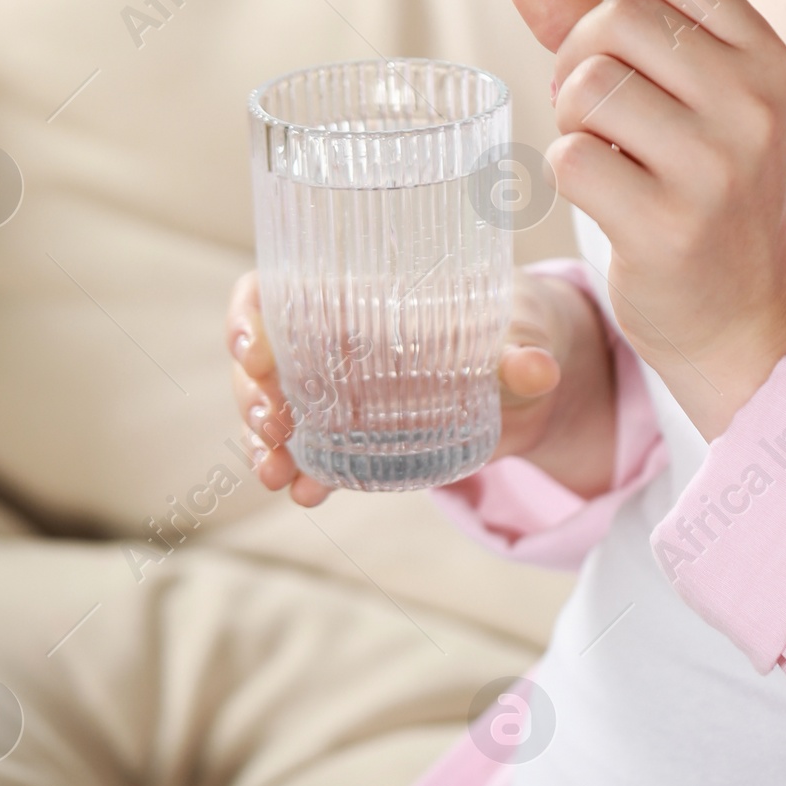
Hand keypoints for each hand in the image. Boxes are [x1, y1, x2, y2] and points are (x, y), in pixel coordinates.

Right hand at [225, 264, 617, 502]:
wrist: (535, 378)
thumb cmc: (515, 325)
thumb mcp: (520, 331)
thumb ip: (522, 351)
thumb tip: (536, 369)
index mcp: (361, 296)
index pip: (278, 292)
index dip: (249, 316)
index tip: (251, 350)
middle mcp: (339, 343)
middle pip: (265, 359)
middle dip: (252, 393)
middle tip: (271, 426)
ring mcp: (344, 393)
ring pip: (277, 411)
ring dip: (264, 443)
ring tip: (274, 472)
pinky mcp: (362, 438)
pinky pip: (314, 454)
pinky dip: (301, 474)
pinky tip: (304, 493)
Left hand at [510, 0, 785, 438]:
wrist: (748, 319)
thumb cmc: (702, 196)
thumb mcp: (674, 104)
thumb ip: (601, 35)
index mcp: (764, 55)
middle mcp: (751, 100)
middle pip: (619, 19)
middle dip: (574, 52)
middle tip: (583, 101)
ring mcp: (716, 164)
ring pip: (588, 87)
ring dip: (570, 118)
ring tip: (605, 154)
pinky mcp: (670, 222)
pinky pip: (572, 158)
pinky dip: (569, 171)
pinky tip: (607, 197)